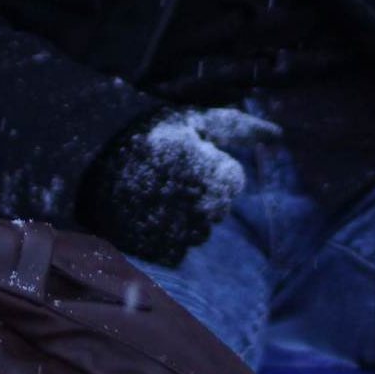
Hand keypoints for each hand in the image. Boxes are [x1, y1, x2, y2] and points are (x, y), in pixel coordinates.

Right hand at [78, 106, 281, 266]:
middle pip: (216, 207)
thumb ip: (240, 128)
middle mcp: (202, 209)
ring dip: (182, 215)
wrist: (94, 160)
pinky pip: (176, 248)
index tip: (184, 157)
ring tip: (154, 194)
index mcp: (214, 175)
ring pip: (198, 229)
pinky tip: (146, 212)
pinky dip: (164, 233)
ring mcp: (180, 234)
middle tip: (167, 175)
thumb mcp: (197, 121)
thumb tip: (280, 133)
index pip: (231, 181)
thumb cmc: (154, 134)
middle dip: (198, 192)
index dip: (209, 165)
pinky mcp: (159, 251)